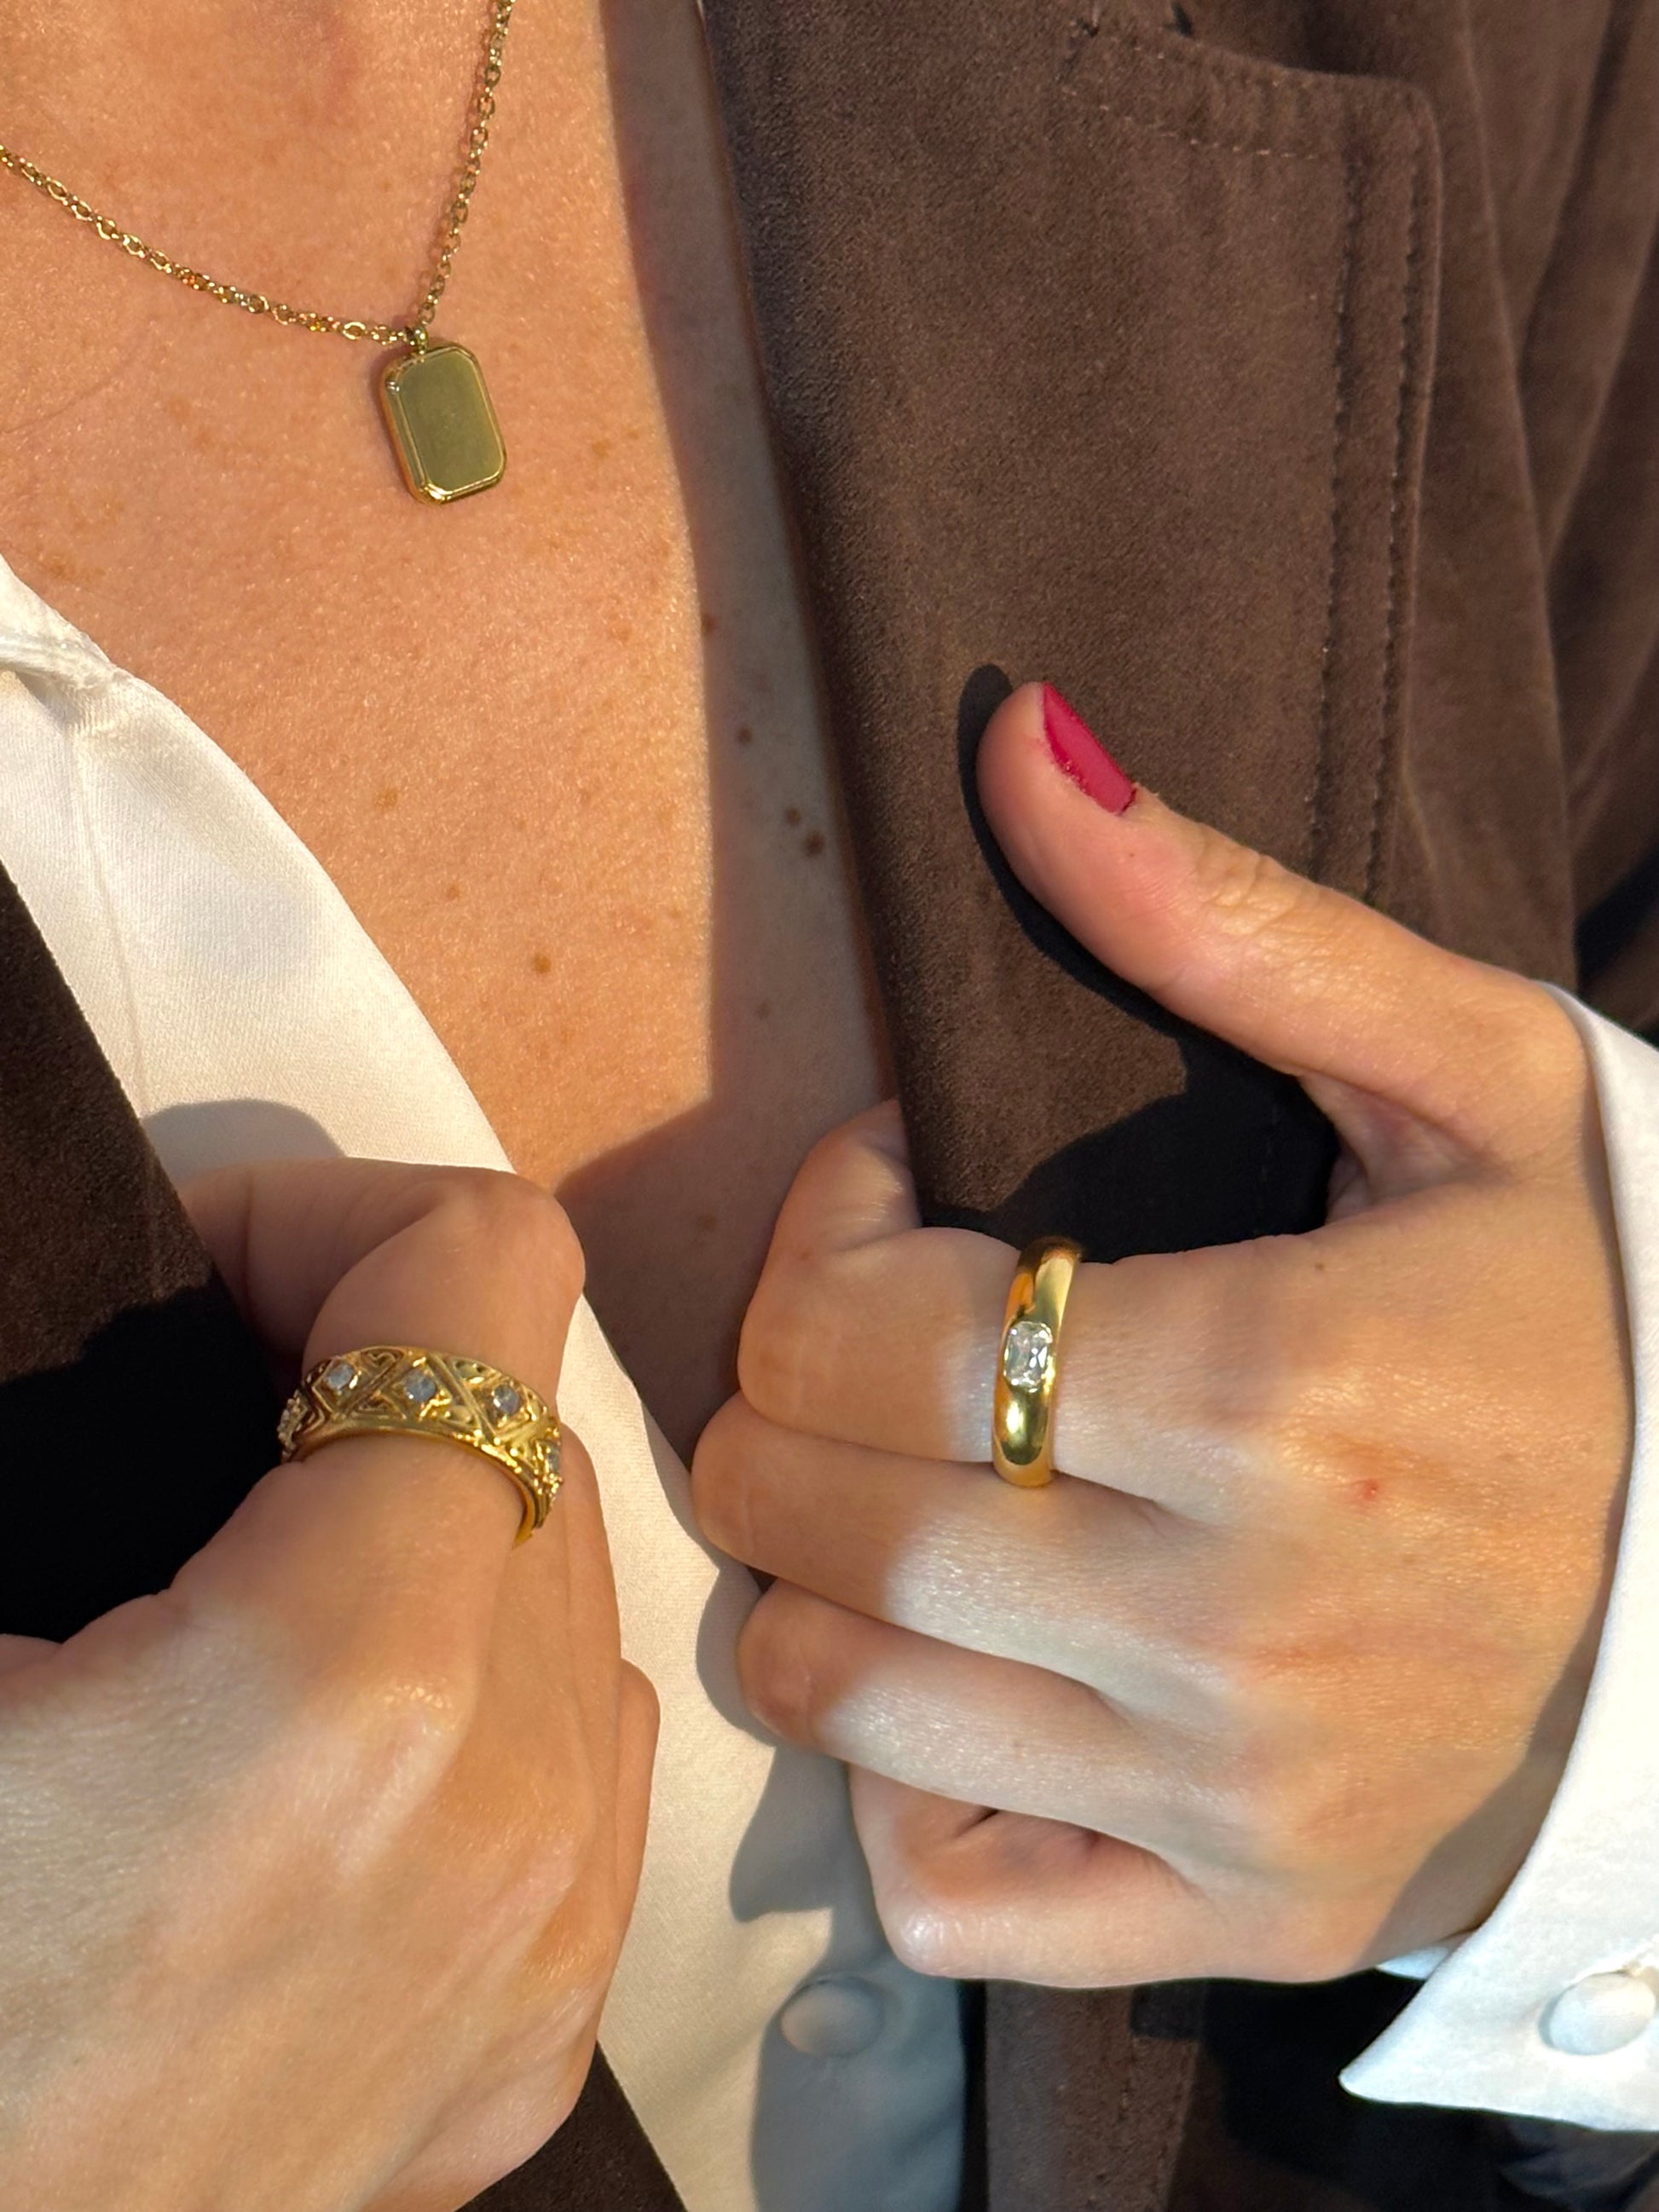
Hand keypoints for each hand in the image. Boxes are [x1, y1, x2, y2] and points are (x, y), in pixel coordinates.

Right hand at [0, 1160, 655, 2211]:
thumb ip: (46, 1421)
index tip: (195, 1281)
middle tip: (192, 1418)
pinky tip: (308, 1751)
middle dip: (366, 1379)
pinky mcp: (532, 2038)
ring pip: (560, 1590)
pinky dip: (466, 1696)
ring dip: (422, 1537)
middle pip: (527, 1427)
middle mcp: (514, 1805)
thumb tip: (83, 1294)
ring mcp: (545, 1937)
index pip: (488, 1267)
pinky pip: (567, 1757)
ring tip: (239, 1589)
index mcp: (354, 1678)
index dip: (322, 1217)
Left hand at [692, 679, 1629, 1988]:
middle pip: (813, 1508)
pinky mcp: (1235, 1914)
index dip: (820, 1236)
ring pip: (833, 1695)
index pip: (861, 1332)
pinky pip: (943, 1888)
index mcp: (1278, 1392)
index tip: (896, 1193)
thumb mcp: (1467, 1078)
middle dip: (789, 1387)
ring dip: (809, 1566)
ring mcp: (1230, 1797)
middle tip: (878, 1330)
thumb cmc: (1596, 1315)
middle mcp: (1237, 1622)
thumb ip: (1229, 918)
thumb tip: (1019, 737)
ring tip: (899, 1479)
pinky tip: (966, 1676)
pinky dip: (896, 1784)